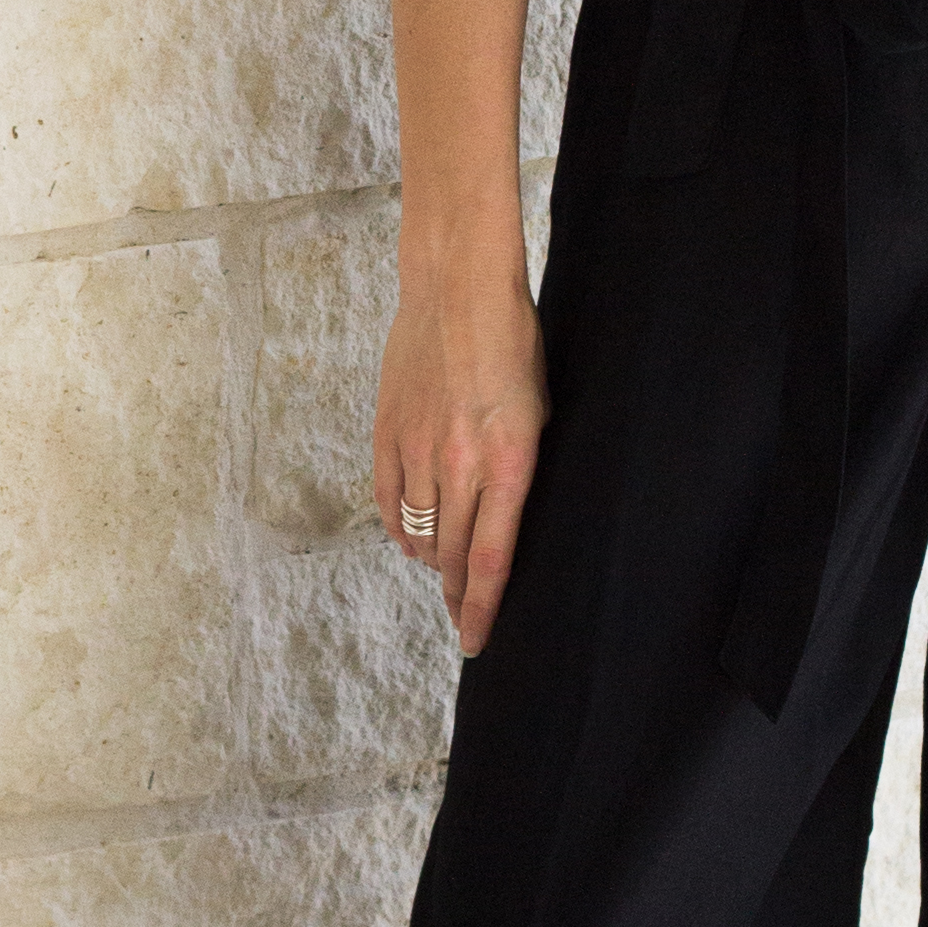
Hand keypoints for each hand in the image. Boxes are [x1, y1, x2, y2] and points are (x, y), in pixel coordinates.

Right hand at [374, 260, 549, 657]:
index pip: (490, 558)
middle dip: (457, 593)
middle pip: (450, 555)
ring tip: (441, 573)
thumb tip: (504, 523)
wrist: (457, 287)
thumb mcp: (539, 411)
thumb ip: (521, 472)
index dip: (481, 607)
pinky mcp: (387, 432)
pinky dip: (399, 528)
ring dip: (430, 561)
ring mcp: (417, 449)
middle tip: (463, 613)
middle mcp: (459, 463)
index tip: (476, 640)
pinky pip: (387, 502)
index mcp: (508, 459)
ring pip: (417, 533)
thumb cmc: (513, 343)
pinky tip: (411, 536)